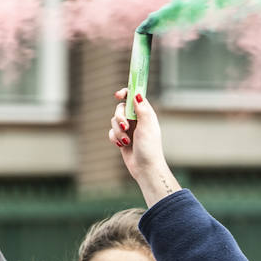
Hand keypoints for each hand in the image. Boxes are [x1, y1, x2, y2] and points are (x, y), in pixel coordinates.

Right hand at [108, 90, 180, 206]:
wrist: (145, 168)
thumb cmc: (149, 148)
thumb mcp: (147, 126)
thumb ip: (142, 109)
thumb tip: (137, 94)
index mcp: (146, 114)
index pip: (134, 97)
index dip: (126, 93)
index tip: (118, 95)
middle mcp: (137, 120)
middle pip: (120, 108)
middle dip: (119, 117)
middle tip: (125, 127)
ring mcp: (129, 129)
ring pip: (114, 121)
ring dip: (118, 131)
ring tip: (126, 141)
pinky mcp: (122, 138)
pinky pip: (111, 132)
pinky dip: (115, 138)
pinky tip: (122, 145)